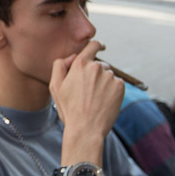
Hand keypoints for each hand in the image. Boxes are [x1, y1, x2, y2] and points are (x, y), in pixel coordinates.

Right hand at [49, 40, 124, 165]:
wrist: (86, 129)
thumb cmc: (69, 109)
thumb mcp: (55, 86)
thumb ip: (59, 66)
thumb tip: (72, 57)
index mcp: (80, 64)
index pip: (93, 46)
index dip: (96, 46)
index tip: (100, 47)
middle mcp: (96, 67)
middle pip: (100, 65)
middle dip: (96, 74)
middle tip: (88, 92)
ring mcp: (109, 76)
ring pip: (108, 75)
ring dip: (104, 83)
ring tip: (96, 100)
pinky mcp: (120, 86)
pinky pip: (117, 84)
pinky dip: (112, 91)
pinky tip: (104, 102)